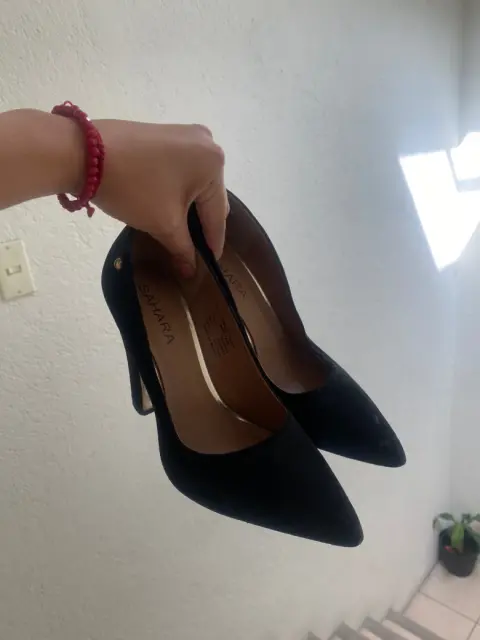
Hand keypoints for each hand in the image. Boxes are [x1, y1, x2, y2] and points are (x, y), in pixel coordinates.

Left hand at [94, 120, 227, 276]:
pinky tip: (168, 207)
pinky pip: (180, 169)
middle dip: (200, 223)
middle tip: (194, 251)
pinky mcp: (164, 134)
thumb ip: (183, 248)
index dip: (213, 243)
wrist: (84, 152)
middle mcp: (206, 143)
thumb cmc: (134, 188)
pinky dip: (176, 190)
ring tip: (181, 233)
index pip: (217, 213)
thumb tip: (191, 270)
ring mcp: (184, 135)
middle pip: (208, 195)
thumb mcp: (164, 224)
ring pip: (193, 182)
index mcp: (214, 164)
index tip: (212, 265)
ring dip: (188, 207)